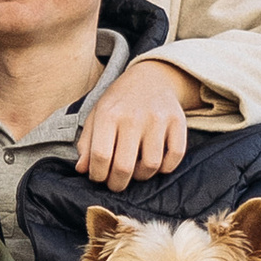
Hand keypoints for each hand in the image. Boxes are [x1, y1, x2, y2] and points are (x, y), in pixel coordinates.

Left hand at [77, 54, 199, 191]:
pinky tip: (157, 163)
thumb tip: (82, 170)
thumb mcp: (96, 115)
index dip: (97, 175)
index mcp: (108, 114)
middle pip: (124, 166)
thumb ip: (87, 143)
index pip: (100, 156)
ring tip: (136, 172)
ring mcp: (158, 119)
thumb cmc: (119, 101)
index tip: (99, 177)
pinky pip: (175, 156)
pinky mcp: (178, 122)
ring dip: (142, 176)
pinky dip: (166, 167)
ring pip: (151, 165)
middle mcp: (133, 117)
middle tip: (116, 184)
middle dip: (117, 183)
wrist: (151, 77)